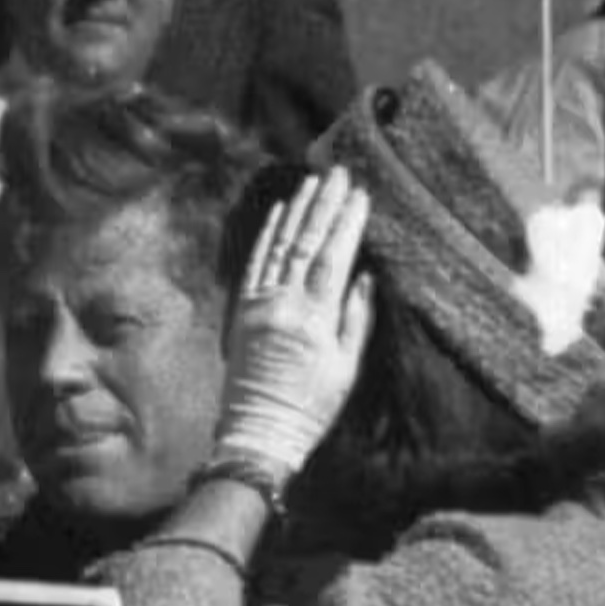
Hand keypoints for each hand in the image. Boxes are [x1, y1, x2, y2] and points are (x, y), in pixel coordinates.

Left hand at [212, 167, 373, 482]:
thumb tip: (364, 276)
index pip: (332, 258)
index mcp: (313, 319)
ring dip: (296, 212)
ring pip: (278, 247)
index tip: (360, 194)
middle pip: (305, 243)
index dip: (346, 223)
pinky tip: (278, 213)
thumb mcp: (347, 368)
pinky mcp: (240, 312)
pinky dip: (266, 236)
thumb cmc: (312, 407)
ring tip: (312, 182)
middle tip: (338, 172)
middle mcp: (282, 305)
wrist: (258, 432)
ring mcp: (257, 305)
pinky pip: (254, 264)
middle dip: (324, 205)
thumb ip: (356, 319)